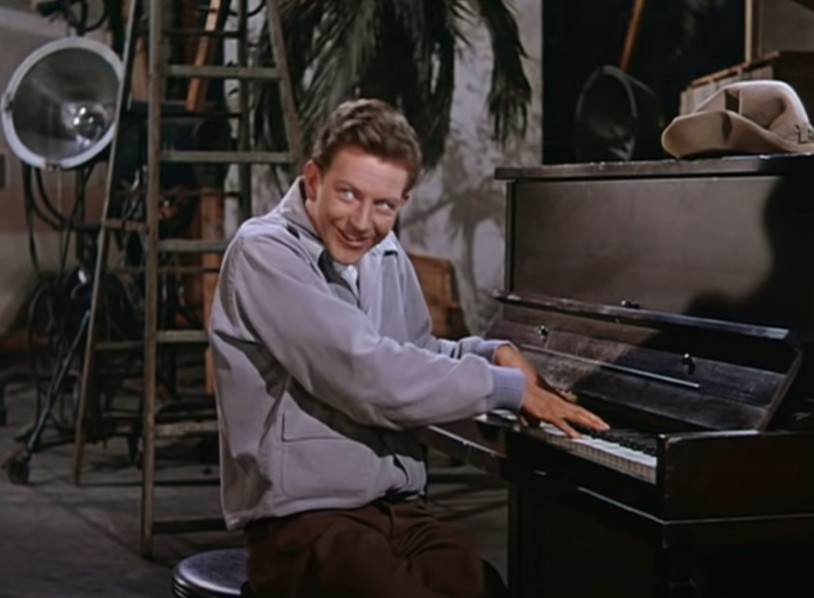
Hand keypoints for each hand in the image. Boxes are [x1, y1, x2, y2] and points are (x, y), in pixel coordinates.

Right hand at [493, 343, 608, 437]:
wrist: (515, 385)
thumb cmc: (522, 392)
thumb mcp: (529, 407)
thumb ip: (533, 417)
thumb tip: (534, 424)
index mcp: (555, 401)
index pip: (575, 408)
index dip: (587, 415)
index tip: (597, 420)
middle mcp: (558, 403)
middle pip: (580, 411)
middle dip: (594, 419)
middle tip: (605, 426)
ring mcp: (554, 408)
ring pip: (576, 415)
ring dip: (589, 422)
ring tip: (600, 428)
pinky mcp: (547, 413)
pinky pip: (561, 423)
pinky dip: (570, 430)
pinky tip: (577, 436)